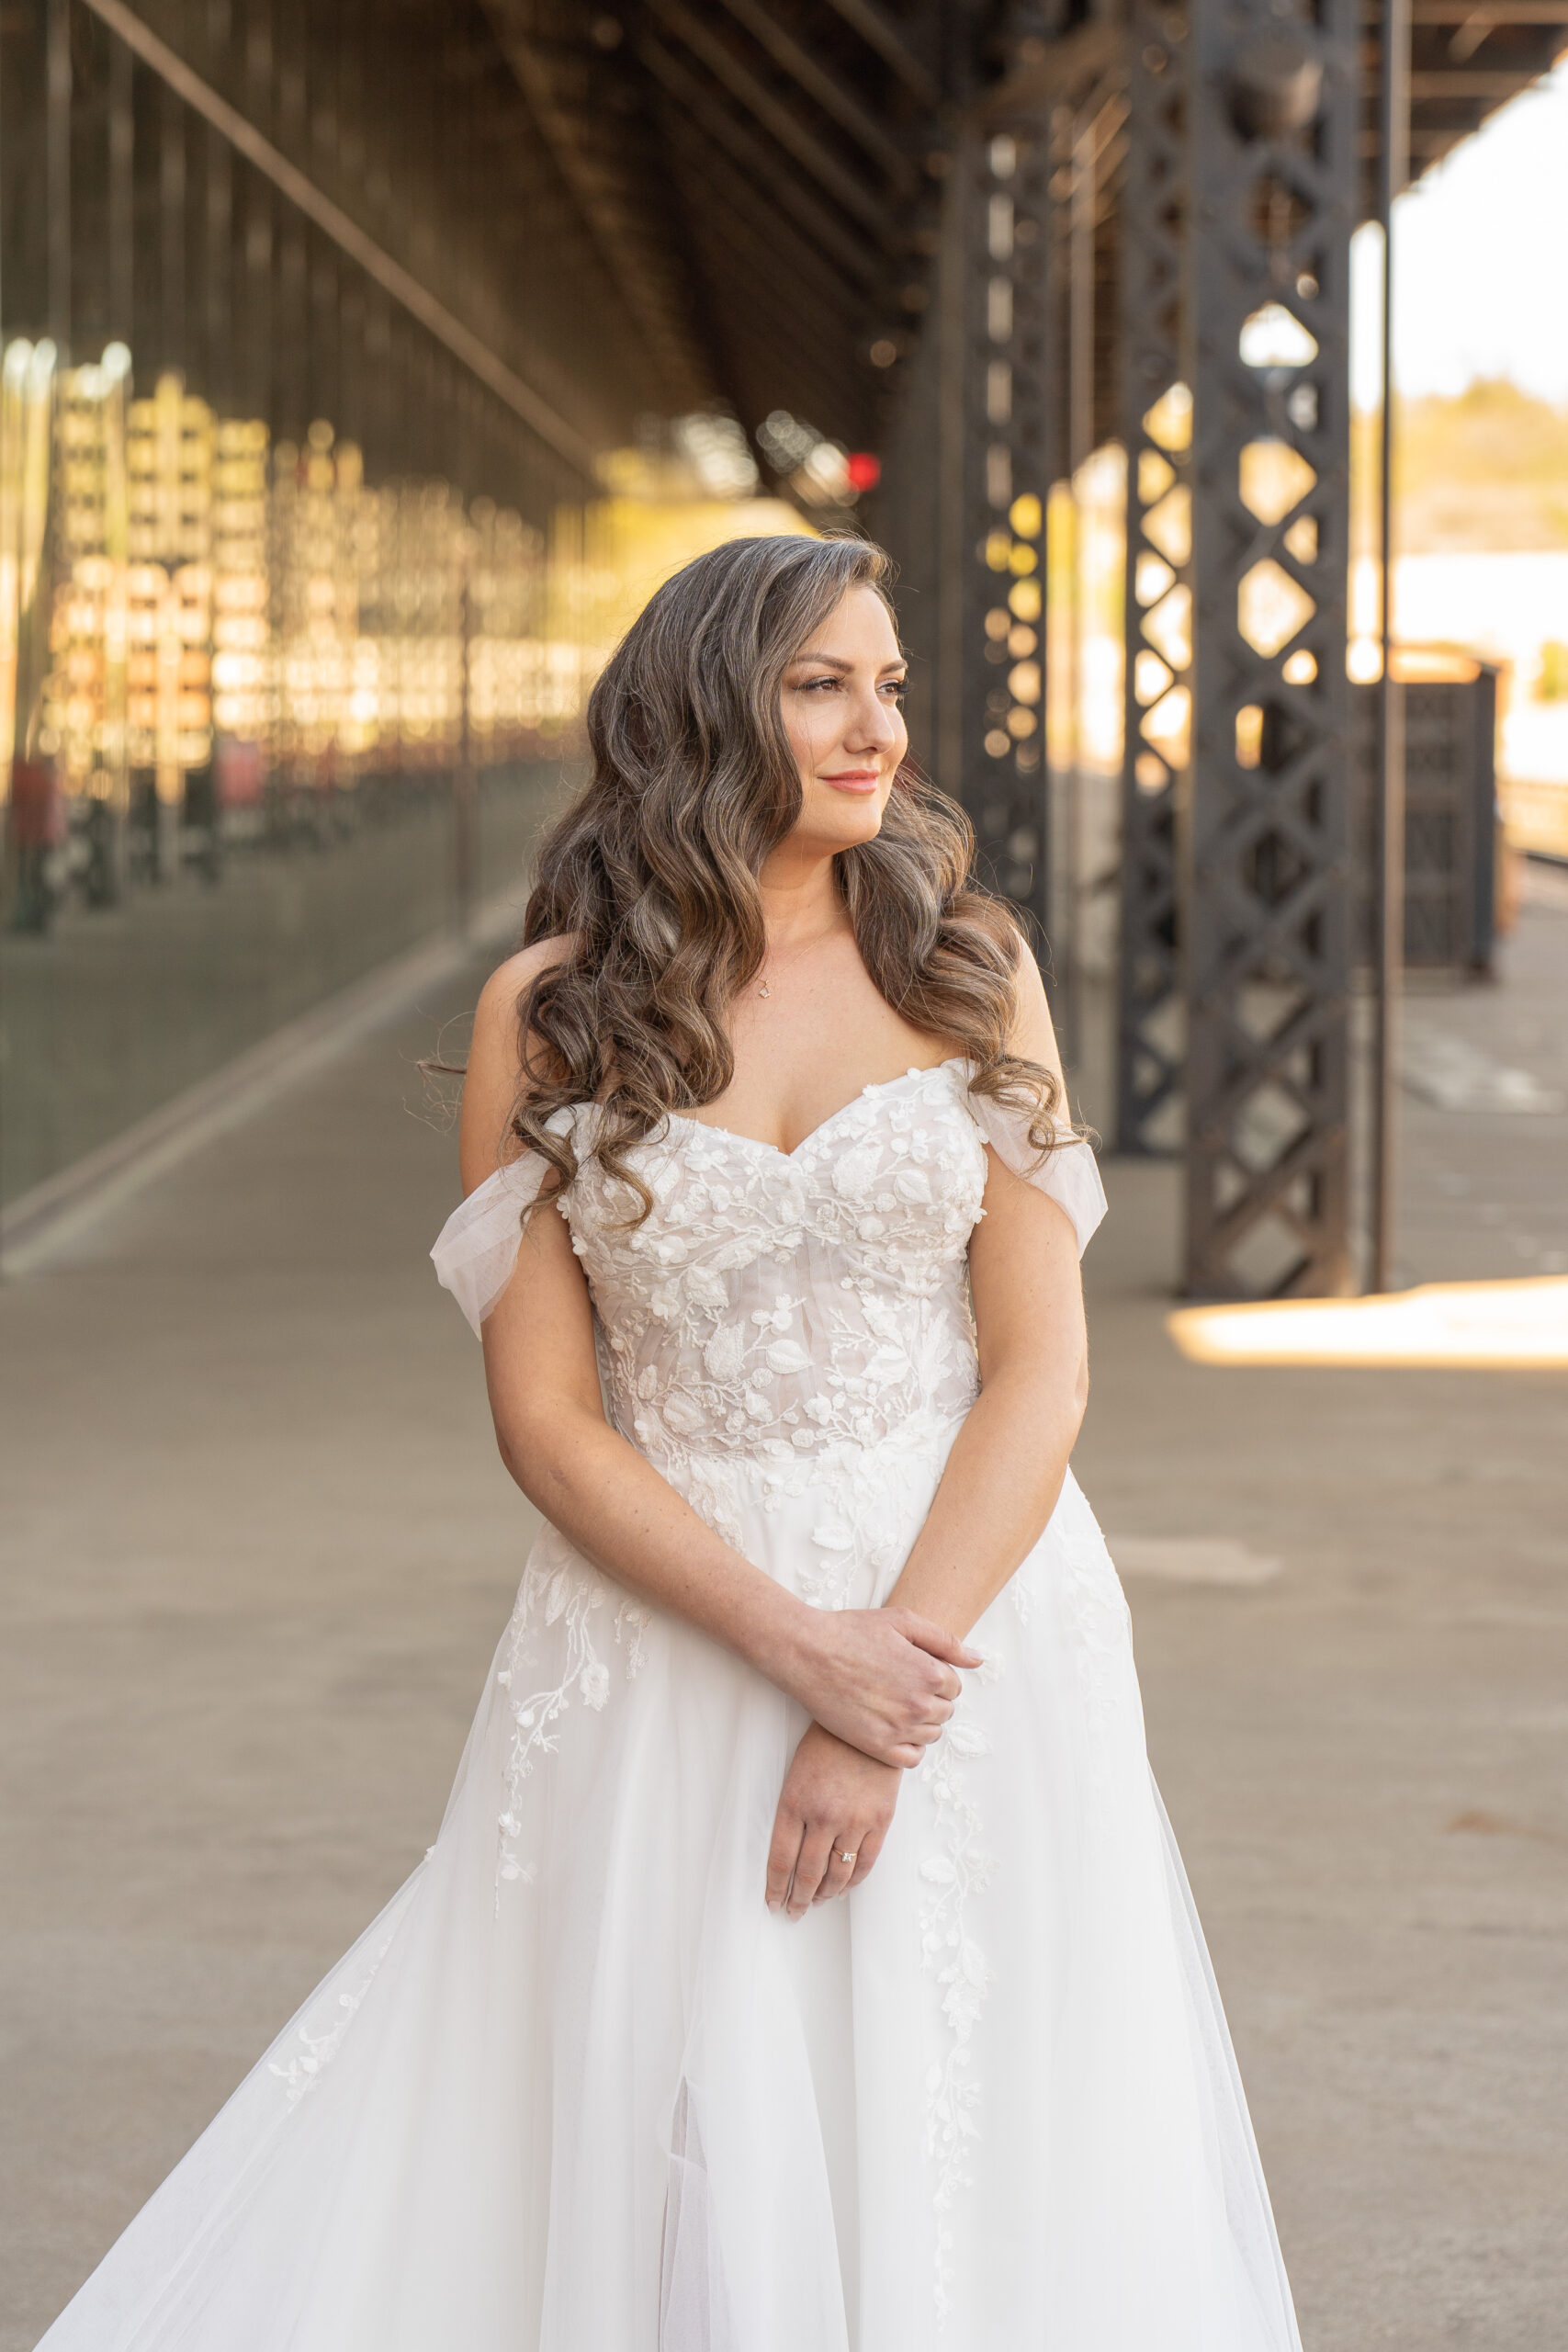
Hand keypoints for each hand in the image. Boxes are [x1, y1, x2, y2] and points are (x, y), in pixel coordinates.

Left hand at [766, 1723, 900, 1916]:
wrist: (866, 1724)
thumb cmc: (825, 1746)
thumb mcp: (795, 1775)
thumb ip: (792, 1815)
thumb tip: (790, 1857)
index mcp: (795, 1803)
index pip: (780, 1860)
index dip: (776, 1888)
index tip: (773, 1904)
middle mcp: (823, 1816)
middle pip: (808, 1874)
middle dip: (799, 1899)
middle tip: (794, 1912)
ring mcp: (854, 1820)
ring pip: (838, 1874)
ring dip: (826, 1894)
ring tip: (818, 1901)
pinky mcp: (880, 1819)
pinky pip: (866, 1863)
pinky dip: (854, 1881)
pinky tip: (844, 1888)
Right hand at [777, 1606, 980, 1769]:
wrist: (808, 1653)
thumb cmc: (852, 1631)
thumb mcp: (903, 1621)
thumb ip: (946, 1641)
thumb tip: (978, 1660)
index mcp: (931, 1674)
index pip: (954, 1686)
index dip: (935, 1675)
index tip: (912, 1668)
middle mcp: (919, 1705)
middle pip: (945, 1711)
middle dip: (930, 1698)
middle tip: (900, 1684)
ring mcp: (899, 1729)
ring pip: (931, 1735)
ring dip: (920, 1722)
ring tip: (893, 1703)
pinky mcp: (877, 1747)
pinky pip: (912, 1759)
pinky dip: (909, 1746)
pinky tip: (892, 1727)